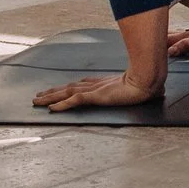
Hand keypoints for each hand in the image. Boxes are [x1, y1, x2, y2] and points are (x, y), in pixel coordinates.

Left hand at [32, 73, 162, 111]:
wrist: (148, 79)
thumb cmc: (147, 82)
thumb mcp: (137, 86)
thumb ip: (135, 88)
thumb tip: (151, 90)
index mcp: (103, 83)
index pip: (80, 84)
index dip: (67, 87)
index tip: (57, 89)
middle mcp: (95, 85)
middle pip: (69, 87)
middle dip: (52, 92)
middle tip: (38, 96)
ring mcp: (94, 90)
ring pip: (66, 93)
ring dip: (50, 97)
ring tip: (37, 101)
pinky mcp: (95, 96)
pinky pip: (74, 101)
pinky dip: (62, 104)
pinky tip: (51, 108)